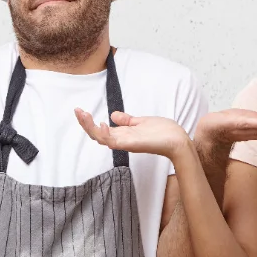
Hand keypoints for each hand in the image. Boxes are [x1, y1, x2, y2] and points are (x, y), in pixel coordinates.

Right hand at [75, 109, 191, 160]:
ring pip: (101, 138)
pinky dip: (105, 134)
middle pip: (97, 135)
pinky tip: (101, 124)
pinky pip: (113, 142)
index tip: (81, 111)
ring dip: (90, 126)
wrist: (178, 140)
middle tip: (77, 111)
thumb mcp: (142, 122)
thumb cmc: (164, 132)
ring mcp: (125, 143)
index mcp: (123, 134)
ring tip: (83, 114)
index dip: (90, 122)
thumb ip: (127, 120)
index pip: (101, 131)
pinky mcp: (131, 145)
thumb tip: (113, 115)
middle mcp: (122, 140)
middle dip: (85, 123)